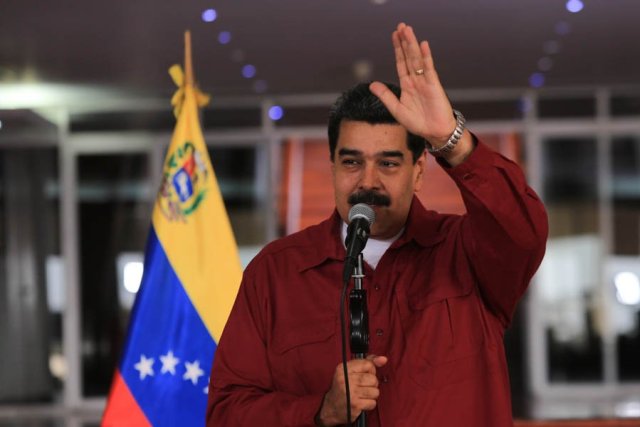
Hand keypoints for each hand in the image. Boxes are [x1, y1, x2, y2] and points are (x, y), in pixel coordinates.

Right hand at [315, 355, 387, 425]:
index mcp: (343, 368)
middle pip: (373, 379)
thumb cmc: (343, 387)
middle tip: (362, 387)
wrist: (330, 407)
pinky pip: (373, 403)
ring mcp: (350, 393)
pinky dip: (369, 404)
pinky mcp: (355, 405)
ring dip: (371, 395)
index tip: (364, 375)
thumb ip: (367, 363)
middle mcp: (346, 380)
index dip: (370, 371)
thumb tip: (384, 359)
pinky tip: (361, 402)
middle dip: (371, 384)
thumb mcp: (350, 371)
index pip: (368, 364)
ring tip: (362, 395)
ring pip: (375, 391)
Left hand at [370, 23, 472, 164]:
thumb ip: (385, 96)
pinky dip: (426, 57)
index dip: (397, 49)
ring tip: (408, 30)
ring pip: (417, 59)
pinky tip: (423, 45)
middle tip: (401, 26)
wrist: (433, 132)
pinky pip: (429, 68)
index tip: (394, 35)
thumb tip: (372, 84)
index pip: (401, 63)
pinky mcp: (434, 85)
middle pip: (409, 56)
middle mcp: (416, 80)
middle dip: (404, 41)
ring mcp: (425, 81)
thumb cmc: (417, 122)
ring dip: (412, 44)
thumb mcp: (396, 109)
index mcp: (407, 85)